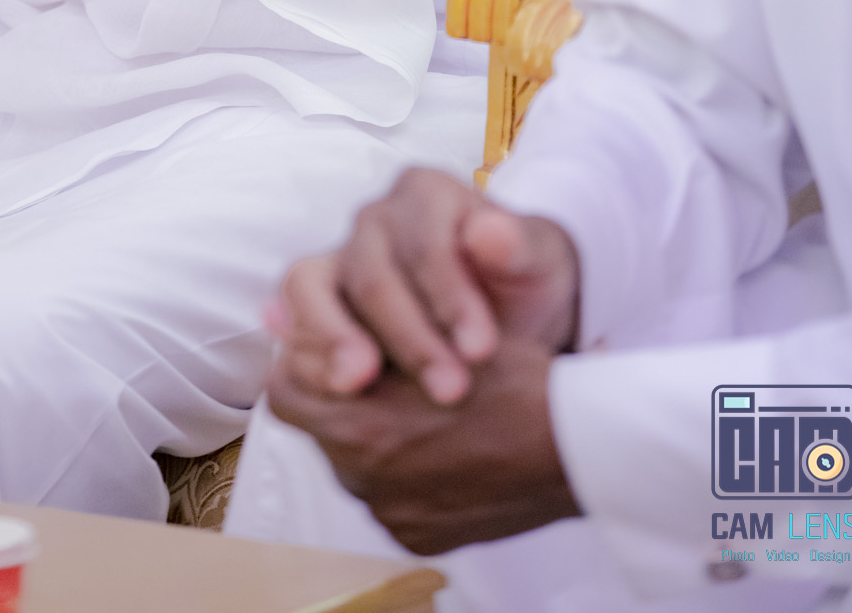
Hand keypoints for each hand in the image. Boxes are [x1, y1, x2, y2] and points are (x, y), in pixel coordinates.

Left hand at [269, 334, 579, 554]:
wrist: (574, 446)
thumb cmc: (506, 375)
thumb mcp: (426, 328)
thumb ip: (348, 328)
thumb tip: (277, 316)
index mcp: (361, 428)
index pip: (286, 390)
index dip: (304, 359)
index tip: (332, 340)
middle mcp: (366, 481)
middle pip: (318, 428)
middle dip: (337, 397)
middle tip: (374, 368)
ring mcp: (393, 514)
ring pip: (352, 462)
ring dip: (370, 432)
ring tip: (412, 403)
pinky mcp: (419, 535)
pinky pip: (388, 496)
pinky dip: (401, 469)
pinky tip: (437, 443)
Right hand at [270, 167, 579, 405]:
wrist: (504, 314)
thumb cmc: (521, 285)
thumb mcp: (539, 267)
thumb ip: (517, 249)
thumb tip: (488, 231)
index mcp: (426, 193)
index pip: (427, 241)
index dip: (449, 295)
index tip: (481, 350)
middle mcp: (376, 219)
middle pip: (371, 272)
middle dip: (407, 335)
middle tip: (448, 390)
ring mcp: (341, 257)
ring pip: (315, 286)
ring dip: (336, 339)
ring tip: (359, 384)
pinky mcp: (319, 299)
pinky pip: (294, 314)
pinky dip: (303, 345)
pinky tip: (321, 380)